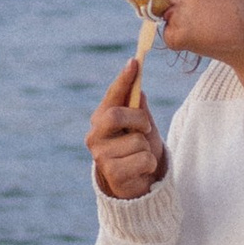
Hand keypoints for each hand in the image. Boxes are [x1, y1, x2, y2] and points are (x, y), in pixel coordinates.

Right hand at [87, 54, 165, 198]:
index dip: (123, 78)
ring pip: (136, 141)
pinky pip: (142, 159)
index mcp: (101, 118)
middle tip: (145, 128)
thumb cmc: (139, 148)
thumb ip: (138, 107)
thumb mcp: (141, 125)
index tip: (134, 62)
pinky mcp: (111, 174)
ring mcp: (100, 155)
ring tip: (140, 156)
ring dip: (147, 148)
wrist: (139, 182)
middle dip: (138, 119)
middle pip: (116, 115)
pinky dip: (149, 163)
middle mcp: (95, 135)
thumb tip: (137, 87)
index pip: (112, 94)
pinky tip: (140, 169)